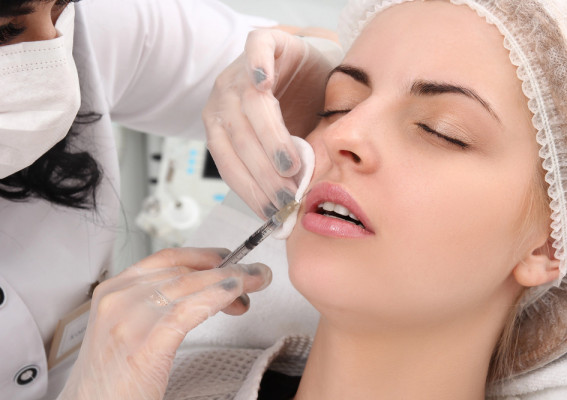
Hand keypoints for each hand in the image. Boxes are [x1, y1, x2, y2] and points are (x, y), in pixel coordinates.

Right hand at [58, 248, 271, 399]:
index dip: (205, 255)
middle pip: (185, 271)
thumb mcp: (128, 328)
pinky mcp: (145, 342)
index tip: (229, 259)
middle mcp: (119, 298)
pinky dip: (217, 297)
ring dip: (231, 280)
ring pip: (191, 285)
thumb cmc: (113, 377)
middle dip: (227, 270)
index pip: (167, 259)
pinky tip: (234, 296)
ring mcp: (130, 318)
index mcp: (114, 290)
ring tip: (256, 283)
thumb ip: (157, 304)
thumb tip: (204, 289)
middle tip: (256, 275)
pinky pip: (190, 309)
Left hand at [203, 28, 341, 218]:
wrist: (310, 69)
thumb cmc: (297, 112)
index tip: (271, 211)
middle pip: (239, 138)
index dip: (250, 189)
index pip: (229, 162)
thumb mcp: (285, 147)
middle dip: (263, 174)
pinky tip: (265, 82)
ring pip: (250, 106)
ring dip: (269, 140)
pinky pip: (256, 51)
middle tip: (287, 197)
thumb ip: (280, 171)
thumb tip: (284, 210)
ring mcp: (241, 69)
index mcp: (221, 126)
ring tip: (289, 166)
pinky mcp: (264, 42)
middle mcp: (224, 97)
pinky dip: (257, 67)